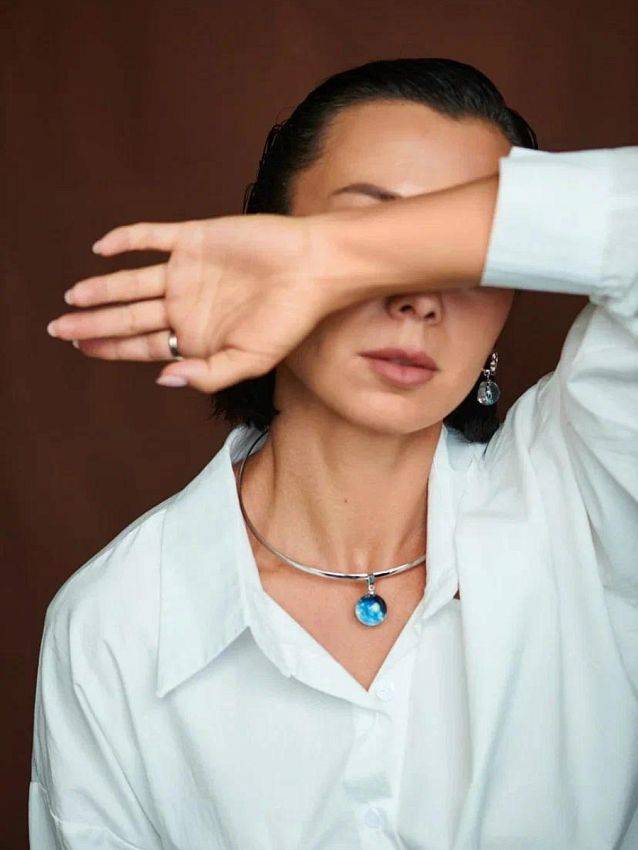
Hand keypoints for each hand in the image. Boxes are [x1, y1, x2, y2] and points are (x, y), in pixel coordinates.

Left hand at [47, 213, 328, 391]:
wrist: (314, 268)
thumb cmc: (289, 319)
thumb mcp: (250, 360)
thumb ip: (207, 375)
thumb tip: (162, 380)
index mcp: (196, 335)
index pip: (142, 345)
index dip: (110, 348)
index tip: (80, 349)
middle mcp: (186, 304)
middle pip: (129, 315)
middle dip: (93, 322)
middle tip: (57, 328)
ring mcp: (188, 271)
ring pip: (133, 280)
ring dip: (102, 288)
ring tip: (72, 296)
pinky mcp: (195, 239)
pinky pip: (153, 237)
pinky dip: (126, 240)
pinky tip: (101, 249)